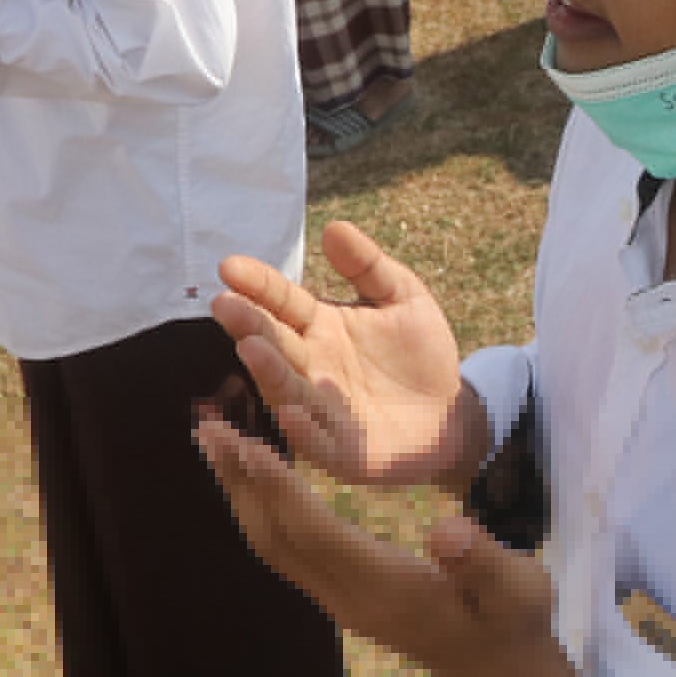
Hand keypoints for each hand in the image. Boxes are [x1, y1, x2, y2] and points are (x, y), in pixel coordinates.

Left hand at [191, 420, 578, 676]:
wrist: (496, 672)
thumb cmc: (511, 622)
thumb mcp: (517, 589)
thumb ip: (483, 562)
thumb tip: (447, 529)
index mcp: (387, 589)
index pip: (318, 536)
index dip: (282, 490)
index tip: (250, 445)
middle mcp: (349, 597)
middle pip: (277, 539)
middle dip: (240, 484)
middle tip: (206, 429)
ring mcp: (340, 599)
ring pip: (274, 545)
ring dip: (240, 493)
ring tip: (212, 442)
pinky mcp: (340, 593)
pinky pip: (287, 548)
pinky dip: (261, 506)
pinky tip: (251, 476)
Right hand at [210, 219, 484, 489]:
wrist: (451, 414)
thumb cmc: (421, 354)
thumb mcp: (404, 298)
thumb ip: (369, 266)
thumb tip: (333, 227)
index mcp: (320, 325)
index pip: (282, 301)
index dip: (258, 284)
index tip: (230, 265)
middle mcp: (311, 365)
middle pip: (274, 342)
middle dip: (249, 324)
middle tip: (224, 303)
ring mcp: (320, 407)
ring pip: (285, 388)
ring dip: (267, 370)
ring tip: (250, 346)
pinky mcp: (338, 449)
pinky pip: (315, 439)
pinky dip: (302, 427)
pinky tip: (290, 409)